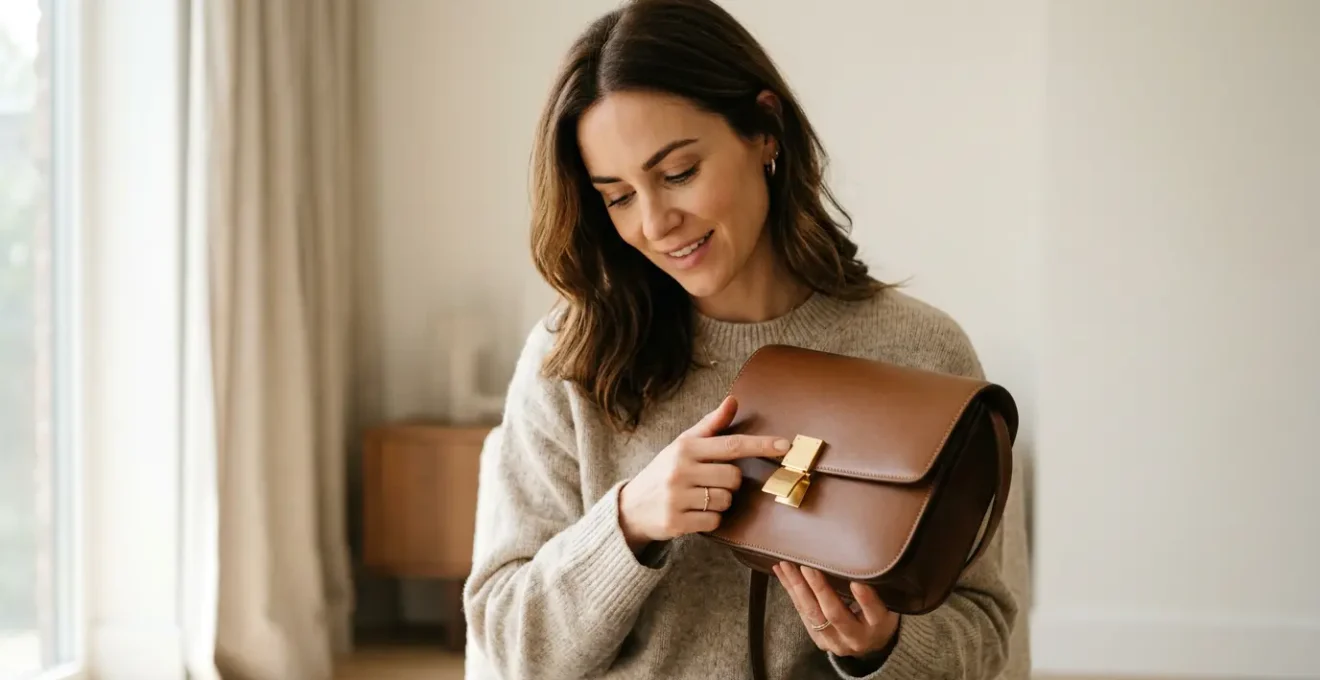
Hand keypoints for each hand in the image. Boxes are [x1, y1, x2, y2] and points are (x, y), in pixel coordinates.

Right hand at [618, 396, 789, 551]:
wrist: (631, 506)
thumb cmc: (665, 471)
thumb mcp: (683, 445)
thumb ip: (711, 425)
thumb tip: (733, 400)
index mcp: (685, 448)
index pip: (731, 445)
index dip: (760, 445)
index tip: (785, 445)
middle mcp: (680, 470)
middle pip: (733, 477)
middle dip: (730, 482)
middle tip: (710, 482)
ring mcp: (677, 497)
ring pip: (726, 501)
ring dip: (720, 502)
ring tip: (700, 498)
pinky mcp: (676, 521)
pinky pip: (714, 521)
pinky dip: (711, 520)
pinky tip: (695, 514)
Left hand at [775, 562, 899, 660]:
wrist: (870, 643)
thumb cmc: (879, 613)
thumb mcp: (888, 603)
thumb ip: (877, 585)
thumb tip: (864, 554)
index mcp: (879, 626)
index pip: (873, 612)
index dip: (865, 600)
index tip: (857, 583)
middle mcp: (856, 638)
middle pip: (835, 614)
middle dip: (820, 589)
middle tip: (808, 567)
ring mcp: (835, 641)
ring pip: (813, 614)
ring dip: (797, 588)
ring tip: (787, 565)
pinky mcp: (819, 639)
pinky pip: (802, 613)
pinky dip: (791, 591)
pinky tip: (782, 573)